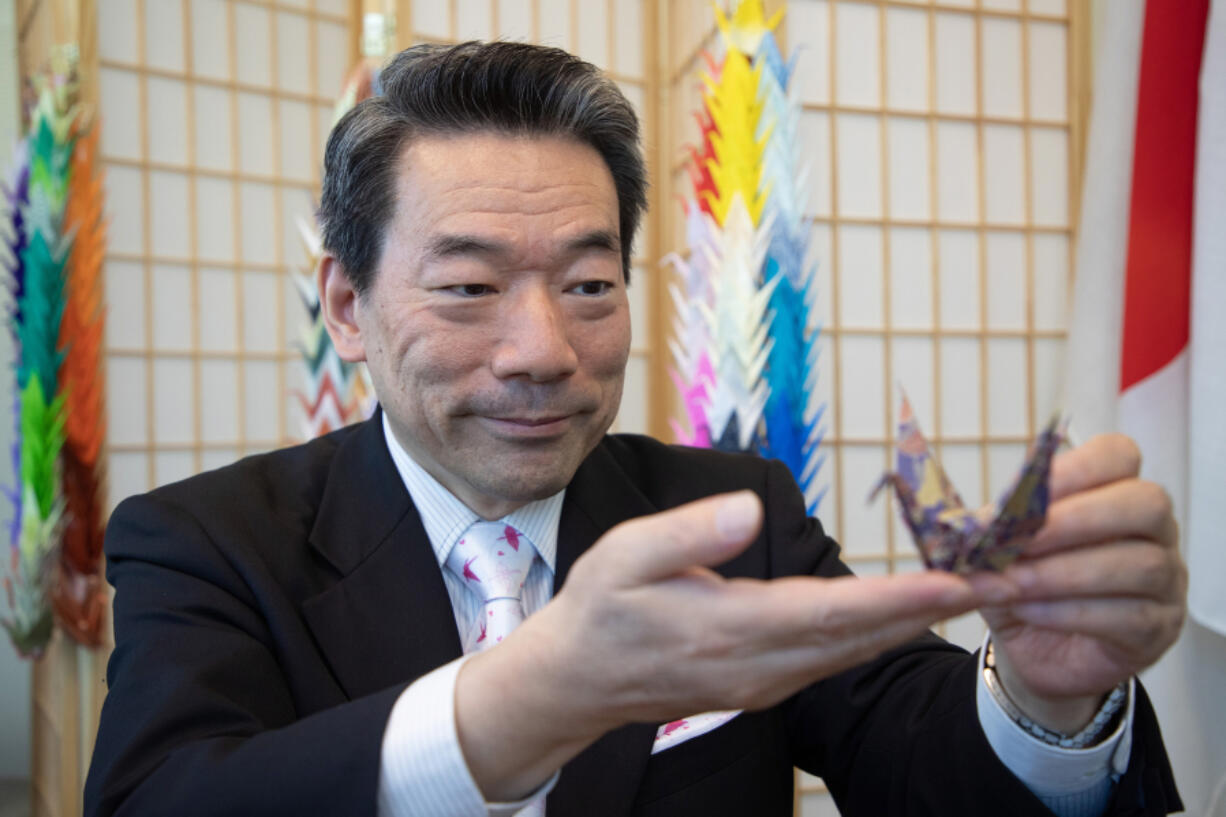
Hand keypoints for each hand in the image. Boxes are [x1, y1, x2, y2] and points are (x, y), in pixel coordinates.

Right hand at [455, 490, 980, 799]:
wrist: (576, 680)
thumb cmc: (599, 608)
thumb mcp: (625, 555)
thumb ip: (689, 534)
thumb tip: (748, 511)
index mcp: (729, 629)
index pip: (831, 614)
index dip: (897, 597)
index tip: (955, 580)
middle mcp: (758, 666)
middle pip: (859, 639)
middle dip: (928, 610)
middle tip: (995, 579)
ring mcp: (764, 684)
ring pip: (852, 655)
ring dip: (910, 625)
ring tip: (967, 592)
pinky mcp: (763, 686)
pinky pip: (834, 662)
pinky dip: (876, 637)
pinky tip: (902, 615)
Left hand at [982, 434, 1186, 731]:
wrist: (1033, 650)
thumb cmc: (1024, 584)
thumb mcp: (998, 551)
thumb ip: (992, 532)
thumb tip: (970, 525)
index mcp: (1115, 492)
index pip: (1118, 456)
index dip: (1073, 469)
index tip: (1021, 495)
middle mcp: (1154, 530)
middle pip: (1145, 504)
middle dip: (1076, 520)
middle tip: (1019, 541)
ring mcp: (1167, 581)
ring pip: (1140, 564)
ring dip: (1065, 572)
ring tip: (1014, 582)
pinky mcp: (1159, 630)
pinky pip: (1130, 616)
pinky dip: (1070, 611)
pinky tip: (1030, 611)